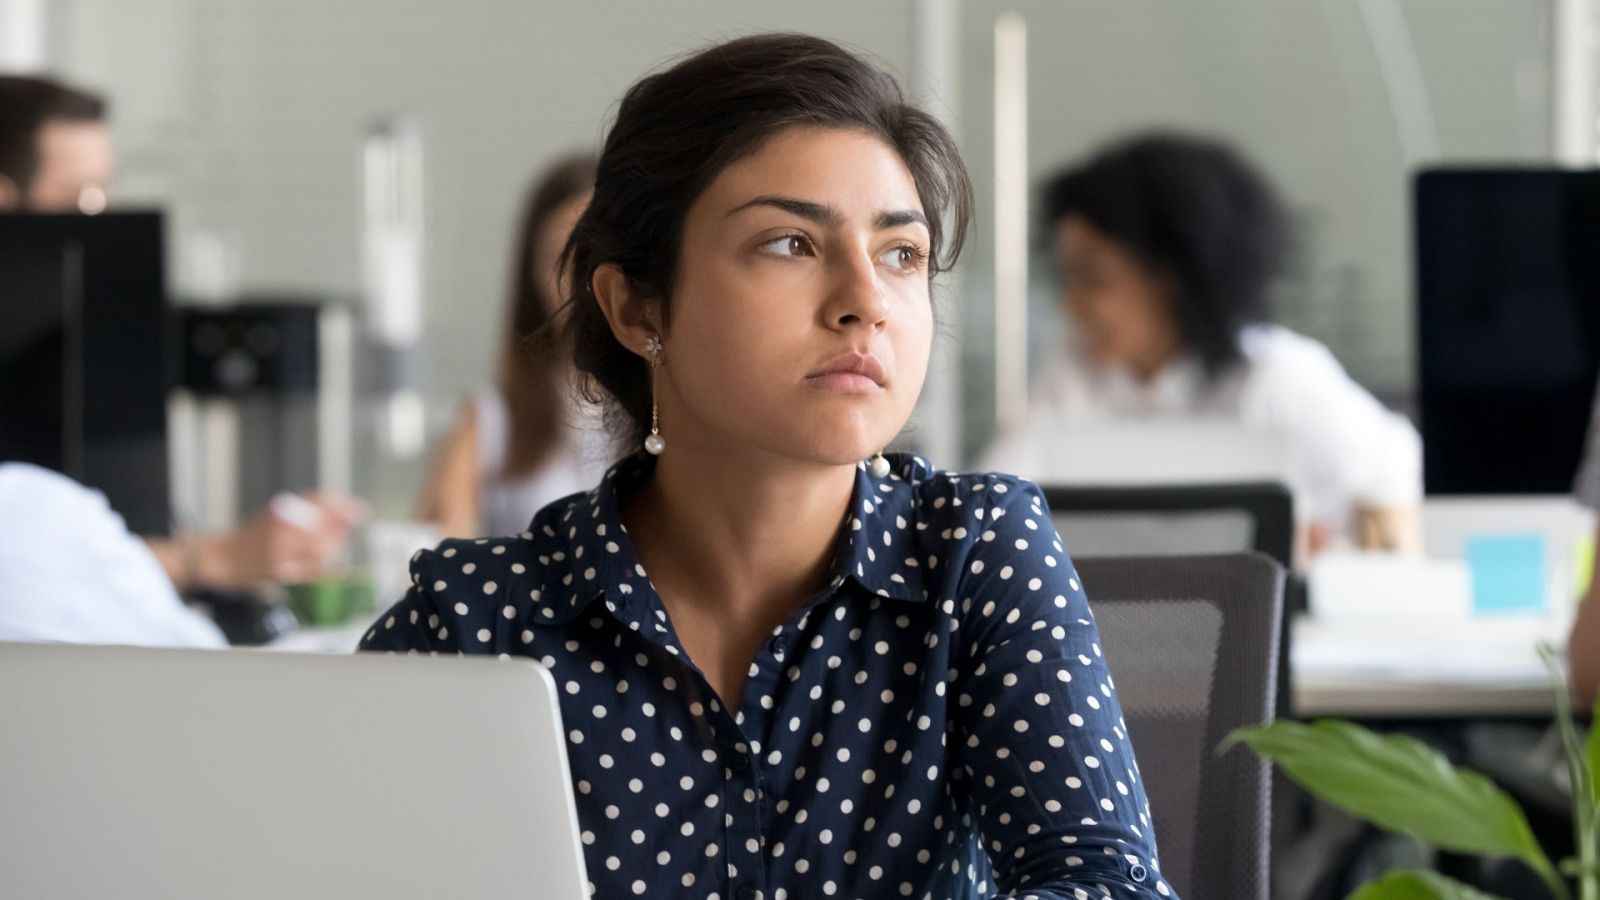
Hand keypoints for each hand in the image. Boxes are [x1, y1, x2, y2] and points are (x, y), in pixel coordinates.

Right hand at [197, 493, 366, 586]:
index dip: (345, 506)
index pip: (321, 501)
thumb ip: (303, 514)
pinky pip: (311, 571)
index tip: (362, 512)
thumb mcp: (275, 515)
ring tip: (328, 554)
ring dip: (330, 552)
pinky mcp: (278, 570)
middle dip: (339, 533)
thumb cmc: (252, 537)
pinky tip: (325, 569)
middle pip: (325, 527)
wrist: (222, 557)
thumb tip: (340, 518)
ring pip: (321, 550)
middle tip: (343, 537)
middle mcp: (282, 527)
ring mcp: (280, 549)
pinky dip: (323, 570)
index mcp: (282, 509)